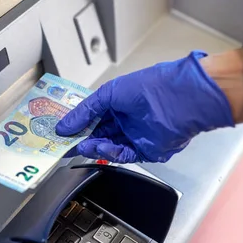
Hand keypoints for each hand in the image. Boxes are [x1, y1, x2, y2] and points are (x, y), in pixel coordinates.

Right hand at [56, 51, 234, 162]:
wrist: (180, 99)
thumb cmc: (148, 87)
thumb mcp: (108, 93)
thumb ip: (84, 111)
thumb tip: (63, 126)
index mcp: (119, 103)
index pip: (93, 118)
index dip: (77, 125)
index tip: (61, 131)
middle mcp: (127, 120)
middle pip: (99, 134)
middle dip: (82, 139)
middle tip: (66, 144)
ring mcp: (137, 135)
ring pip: (109, 147)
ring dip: (94, 147)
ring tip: (81, 146)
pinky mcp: (147, 150)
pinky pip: (124, 155)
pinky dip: (110, 153)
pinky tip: (100, 147)